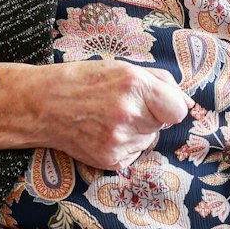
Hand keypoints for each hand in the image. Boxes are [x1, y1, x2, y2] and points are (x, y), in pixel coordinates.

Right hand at [26, 60, 192, 169]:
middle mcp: (129, 115)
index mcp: (134, 85)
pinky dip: (124, 145)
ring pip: (148, 140)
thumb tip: (187, 103)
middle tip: (122, 106)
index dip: (169, 106)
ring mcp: (119, 141)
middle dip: (150, 116)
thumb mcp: (122, 68)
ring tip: (108, 118)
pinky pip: (134, 153)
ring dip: (136, 131)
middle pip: (162, 125)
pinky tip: (102, 132)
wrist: (43, 105)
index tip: (157, 103)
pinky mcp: (111, 160)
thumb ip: (160, 82)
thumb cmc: (83, 81)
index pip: (177, 110)